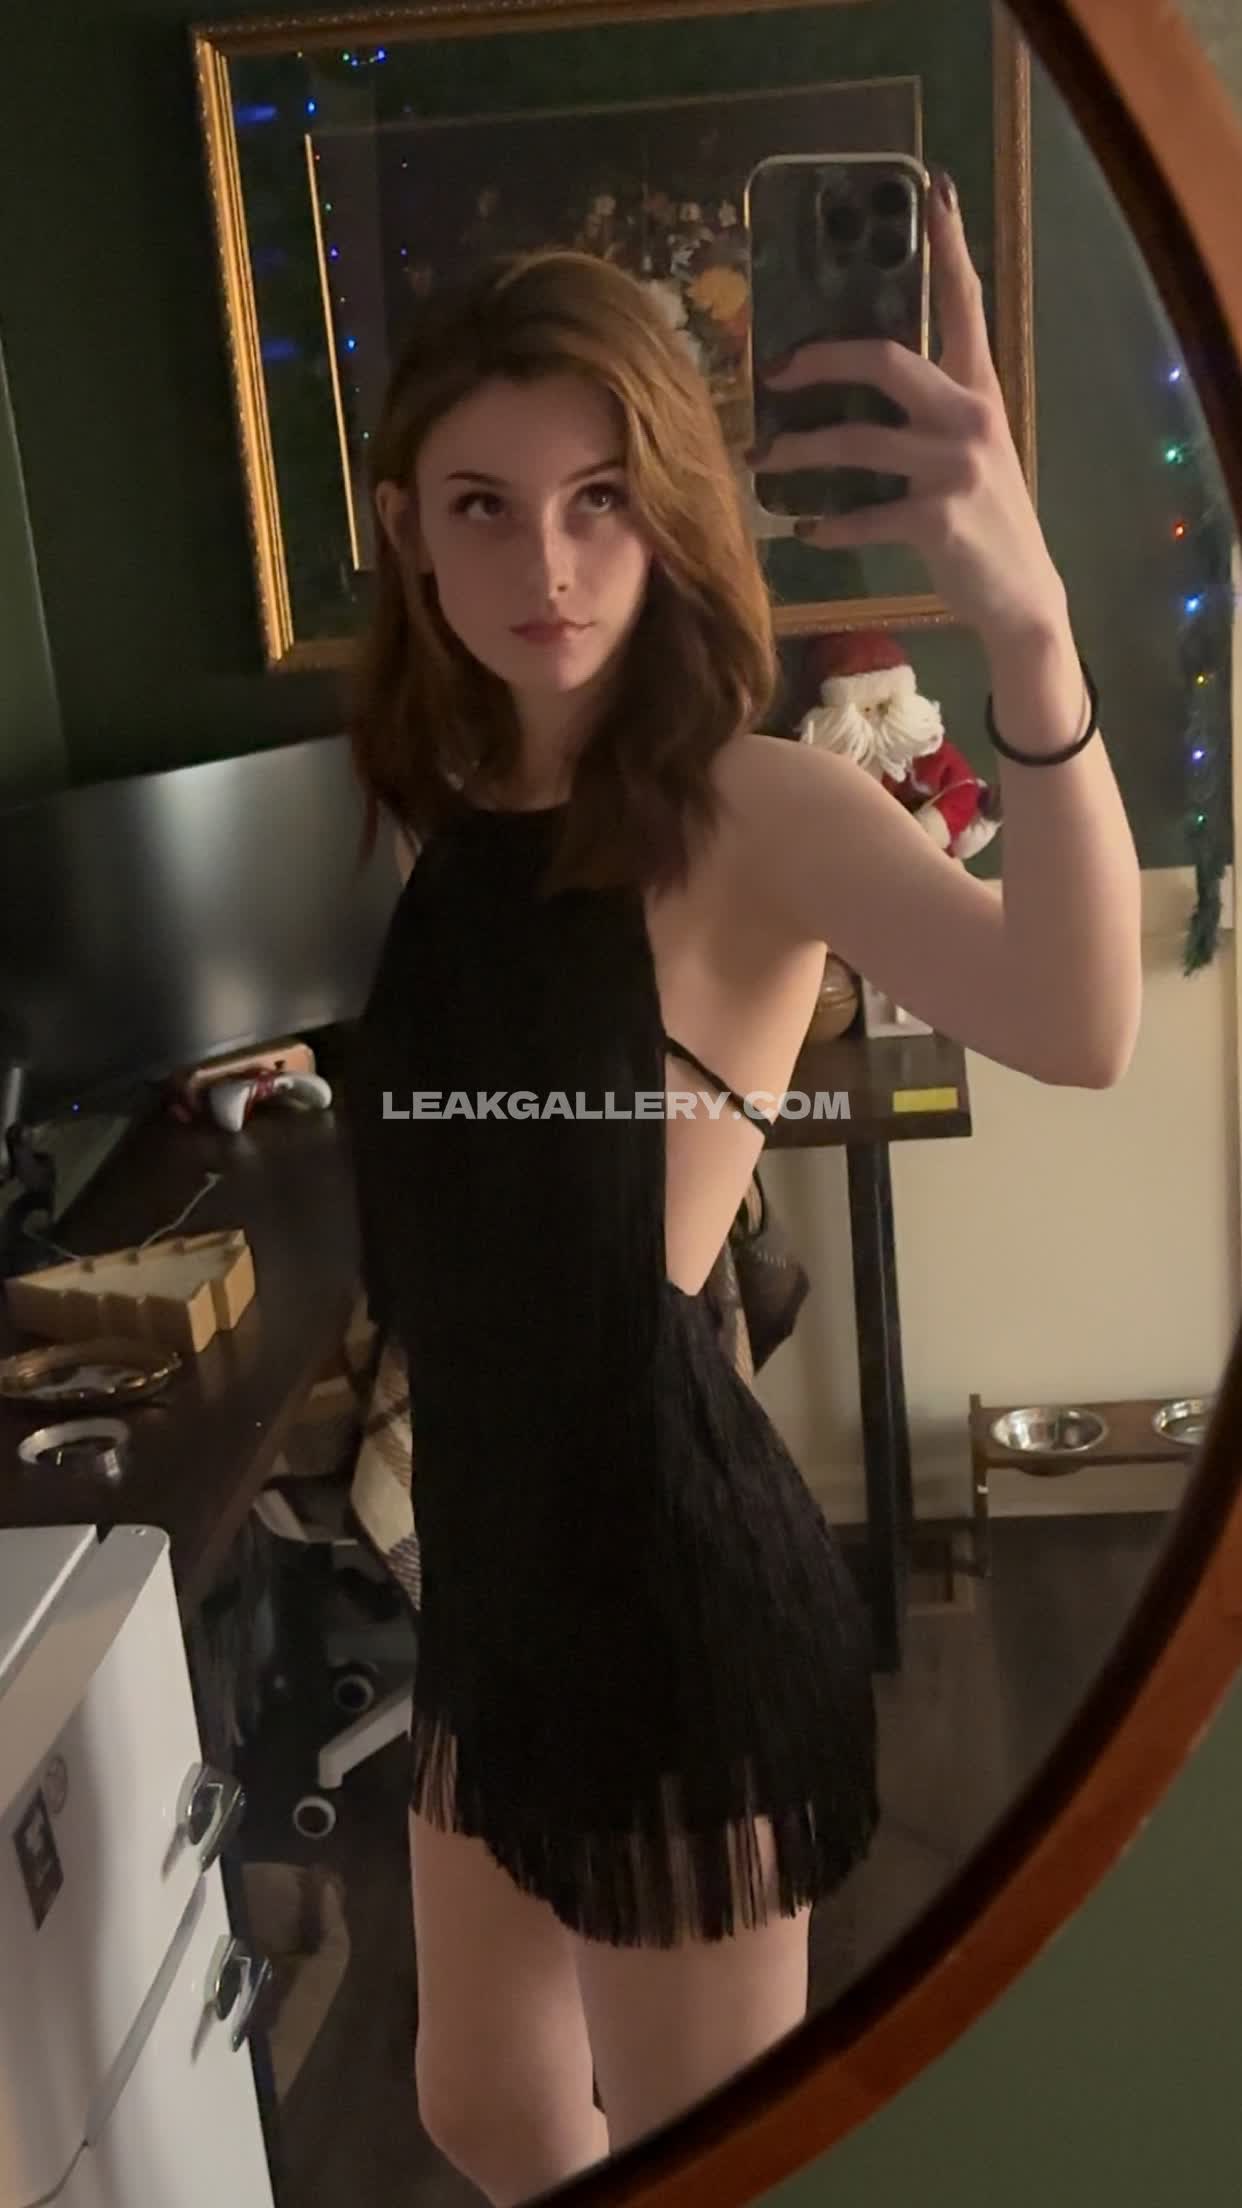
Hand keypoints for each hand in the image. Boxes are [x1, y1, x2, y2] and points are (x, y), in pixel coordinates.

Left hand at [758, 173, 1068, 646]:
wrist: (1021, 595)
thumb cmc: (985, 520)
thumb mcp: (970, 450)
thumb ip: (930, 411)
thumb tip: (859, 382)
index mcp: (978, 388)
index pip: (964, 303)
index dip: (948, 247)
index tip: (931, 191)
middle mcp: (968, 416)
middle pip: (886, 358)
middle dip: (820, 359)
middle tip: (773, 373)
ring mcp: (955, 467)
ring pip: (857, 441)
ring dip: (799, 452)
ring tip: (760, 462)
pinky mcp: (938, 520)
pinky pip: (864, 514)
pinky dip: (828, 525)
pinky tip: (806, 530)